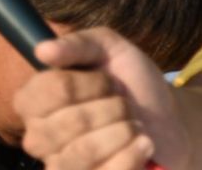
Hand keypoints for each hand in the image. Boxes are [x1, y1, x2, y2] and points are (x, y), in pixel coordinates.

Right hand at [13, 27, 189, 168]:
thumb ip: (76, 44)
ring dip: (121, 133)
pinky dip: (131, 156)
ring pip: (82, 153)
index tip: (107, 81)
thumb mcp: (109, 49)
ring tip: (135, 126)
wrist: (168, 122)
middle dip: (112, 109)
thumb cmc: (131, 82)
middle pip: (69, 122)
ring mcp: (58, 165)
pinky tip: (143, 145)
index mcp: (33, 99)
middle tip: (125, 105)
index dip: (89, 84)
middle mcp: (36, 135)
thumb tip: (43, 50)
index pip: (52, 89)